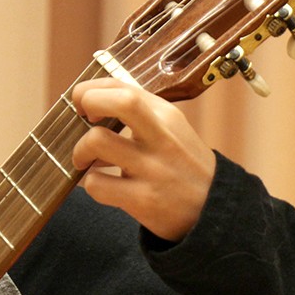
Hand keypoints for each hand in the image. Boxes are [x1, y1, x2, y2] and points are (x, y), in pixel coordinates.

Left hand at [70, 78, 216, 241]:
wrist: (214, 209)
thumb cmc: (182, 165)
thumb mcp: (171, 130)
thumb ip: (140, 115)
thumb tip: (92, 106)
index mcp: (166, 115)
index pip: (122, 85)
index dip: (92, 89)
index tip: (84, 103)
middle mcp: (161, 137)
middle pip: (120, 101)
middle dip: (89, 101)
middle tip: (81, 119)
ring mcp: (152, 169)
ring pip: (98, 142)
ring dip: (80, 150)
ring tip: (85, 160)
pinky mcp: (143, 199)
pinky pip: (97, 185)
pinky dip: (91, 184)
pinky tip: (102, 184)